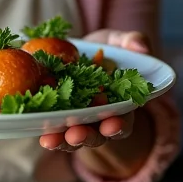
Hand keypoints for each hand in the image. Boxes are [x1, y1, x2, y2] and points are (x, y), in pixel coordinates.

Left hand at [39, 29, 149, 153]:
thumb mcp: (117, 42)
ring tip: (51, 140)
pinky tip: (40, 135)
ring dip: (63, 140)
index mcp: (119, 105)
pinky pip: (54, 128)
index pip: (122, 121)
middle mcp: (99, 118)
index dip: (118, 125)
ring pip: (73, 135)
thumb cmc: (104, 48)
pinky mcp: (58, 115)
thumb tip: (142, 48)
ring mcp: (78, 119)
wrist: (80, 51)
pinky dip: (47, 132)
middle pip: (96, 134)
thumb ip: (131, 41)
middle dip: (86, 136)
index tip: (112, 124)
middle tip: (76, 135)